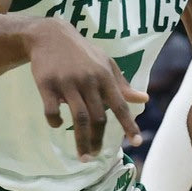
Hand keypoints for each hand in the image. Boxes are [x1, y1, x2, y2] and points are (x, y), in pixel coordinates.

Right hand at [26, 19, 149, 158]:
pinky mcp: (47, 84)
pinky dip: (55, 121)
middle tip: (97, 155)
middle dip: (98, 140)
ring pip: (78, 118)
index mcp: (105, 76)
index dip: (129, 124)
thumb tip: (145, 99)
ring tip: (83, 156)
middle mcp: (88, 80)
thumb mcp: (105, 63)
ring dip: (81, 140)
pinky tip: (57, 124)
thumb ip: (123, 84)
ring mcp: (67, 82)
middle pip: (98, 117)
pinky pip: (52, 110)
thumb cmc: (82, 53)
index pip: (120, 105)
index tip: (136, 142)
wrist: (49, 35)